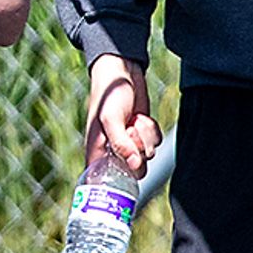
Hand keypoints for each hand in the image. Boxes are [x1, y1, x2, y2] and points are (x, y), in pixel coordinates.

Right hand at [84, 54, 160, 176]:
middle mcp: (113, 152)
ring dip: (146, 136)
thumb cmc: (108, 95)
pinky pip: (155, 143)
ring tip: (134, 120)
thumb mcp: (110, 119)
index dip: (118, 181)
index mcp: (97, 153)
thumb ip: (120, 143)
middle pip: (135, 171)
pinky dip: (152, 130)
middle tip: (131, 132)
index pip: (106, 181)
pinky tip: (141, 117)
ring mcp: (130, 144)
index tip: (126, 168)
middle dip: (139, 151)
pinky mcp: (142, 135)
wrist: (123, 72)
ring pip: (148, 155)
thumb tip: (134, 166)